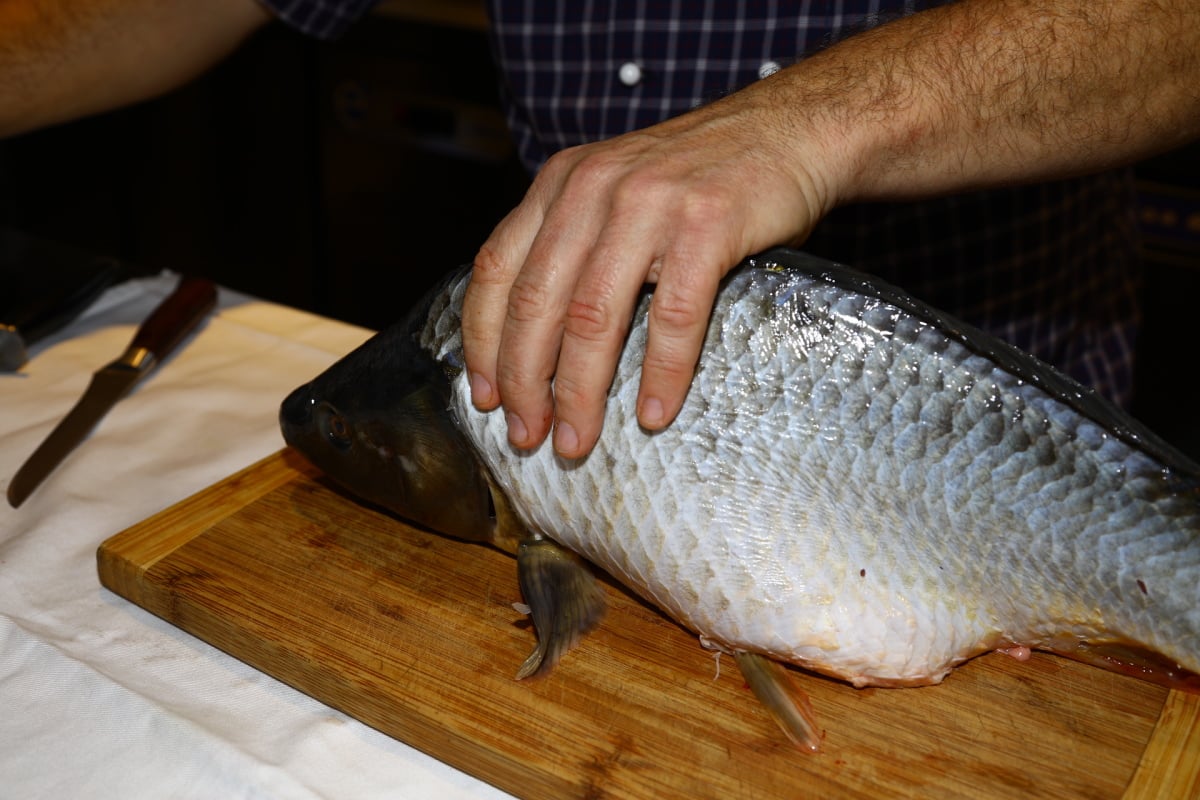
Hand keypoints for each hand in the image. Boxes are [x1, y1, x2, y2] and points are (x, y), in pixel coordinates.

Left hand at [461, 80, 833, 458]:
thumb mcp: (617, 189)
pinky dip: (661, 374)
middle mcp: (594, 188)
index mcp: (561, 183)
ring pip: (594, 317)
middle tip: (526, 435)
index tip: (483, 396)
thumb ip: (573, 240)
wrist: (789, 131)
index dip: (483, 342)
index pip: (496, 269)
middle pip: (537, 303)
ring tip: (575, 440)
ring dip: (580, 393)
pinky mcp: (706, 225)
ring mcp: (649, 204)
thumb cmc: (703, 176)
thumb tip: (533, 337)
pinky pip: (672, 317)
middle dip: (525, 382)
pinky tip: (652, 413)